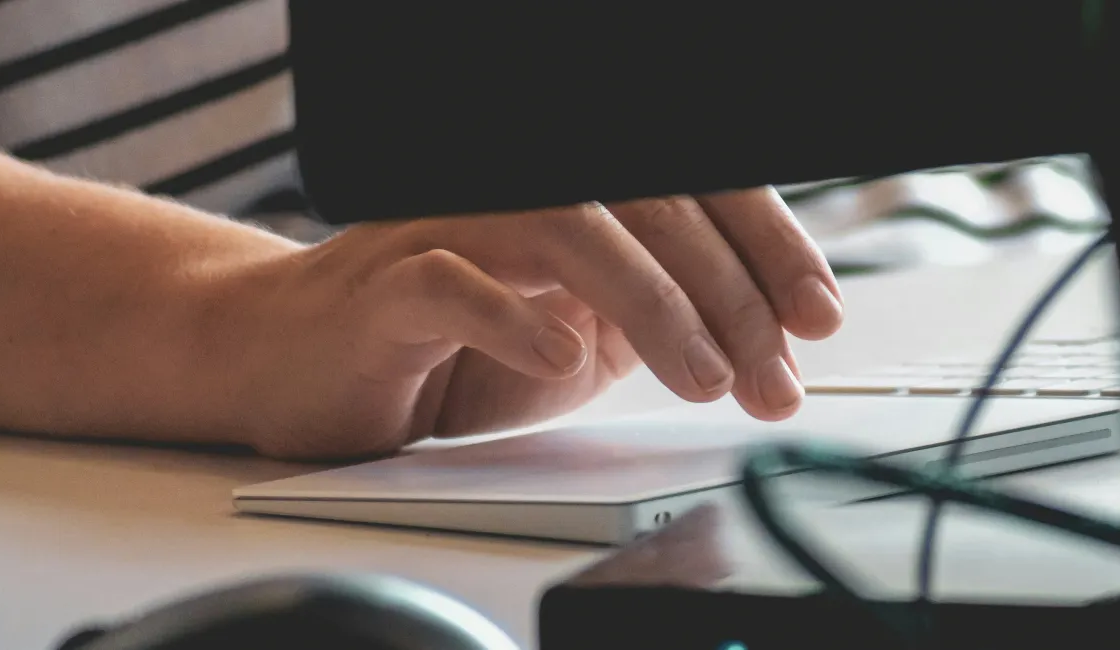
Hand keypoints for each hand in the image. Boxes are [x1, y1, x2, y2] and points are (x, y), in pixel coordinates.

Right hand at [221, 187, 842, 458]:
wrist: (303, 363)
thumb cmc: (448, 344)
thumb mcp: (583, 329)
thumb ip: (661, 311)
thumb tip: (771, 326)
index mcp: (578, 195)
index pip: (693, 192)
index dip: (766, 245)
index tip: (816, 315)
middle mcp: (519, 189)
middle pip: (650, 205)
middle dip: (730, 296)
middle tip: (774, 374)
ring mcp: (449, 224)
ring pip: (569, 228)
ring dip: (654, 306)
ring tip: (704, 376)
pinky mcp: (385, 283)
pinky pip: (455, 283)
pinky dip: (515, 317)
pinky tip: (563, 357)